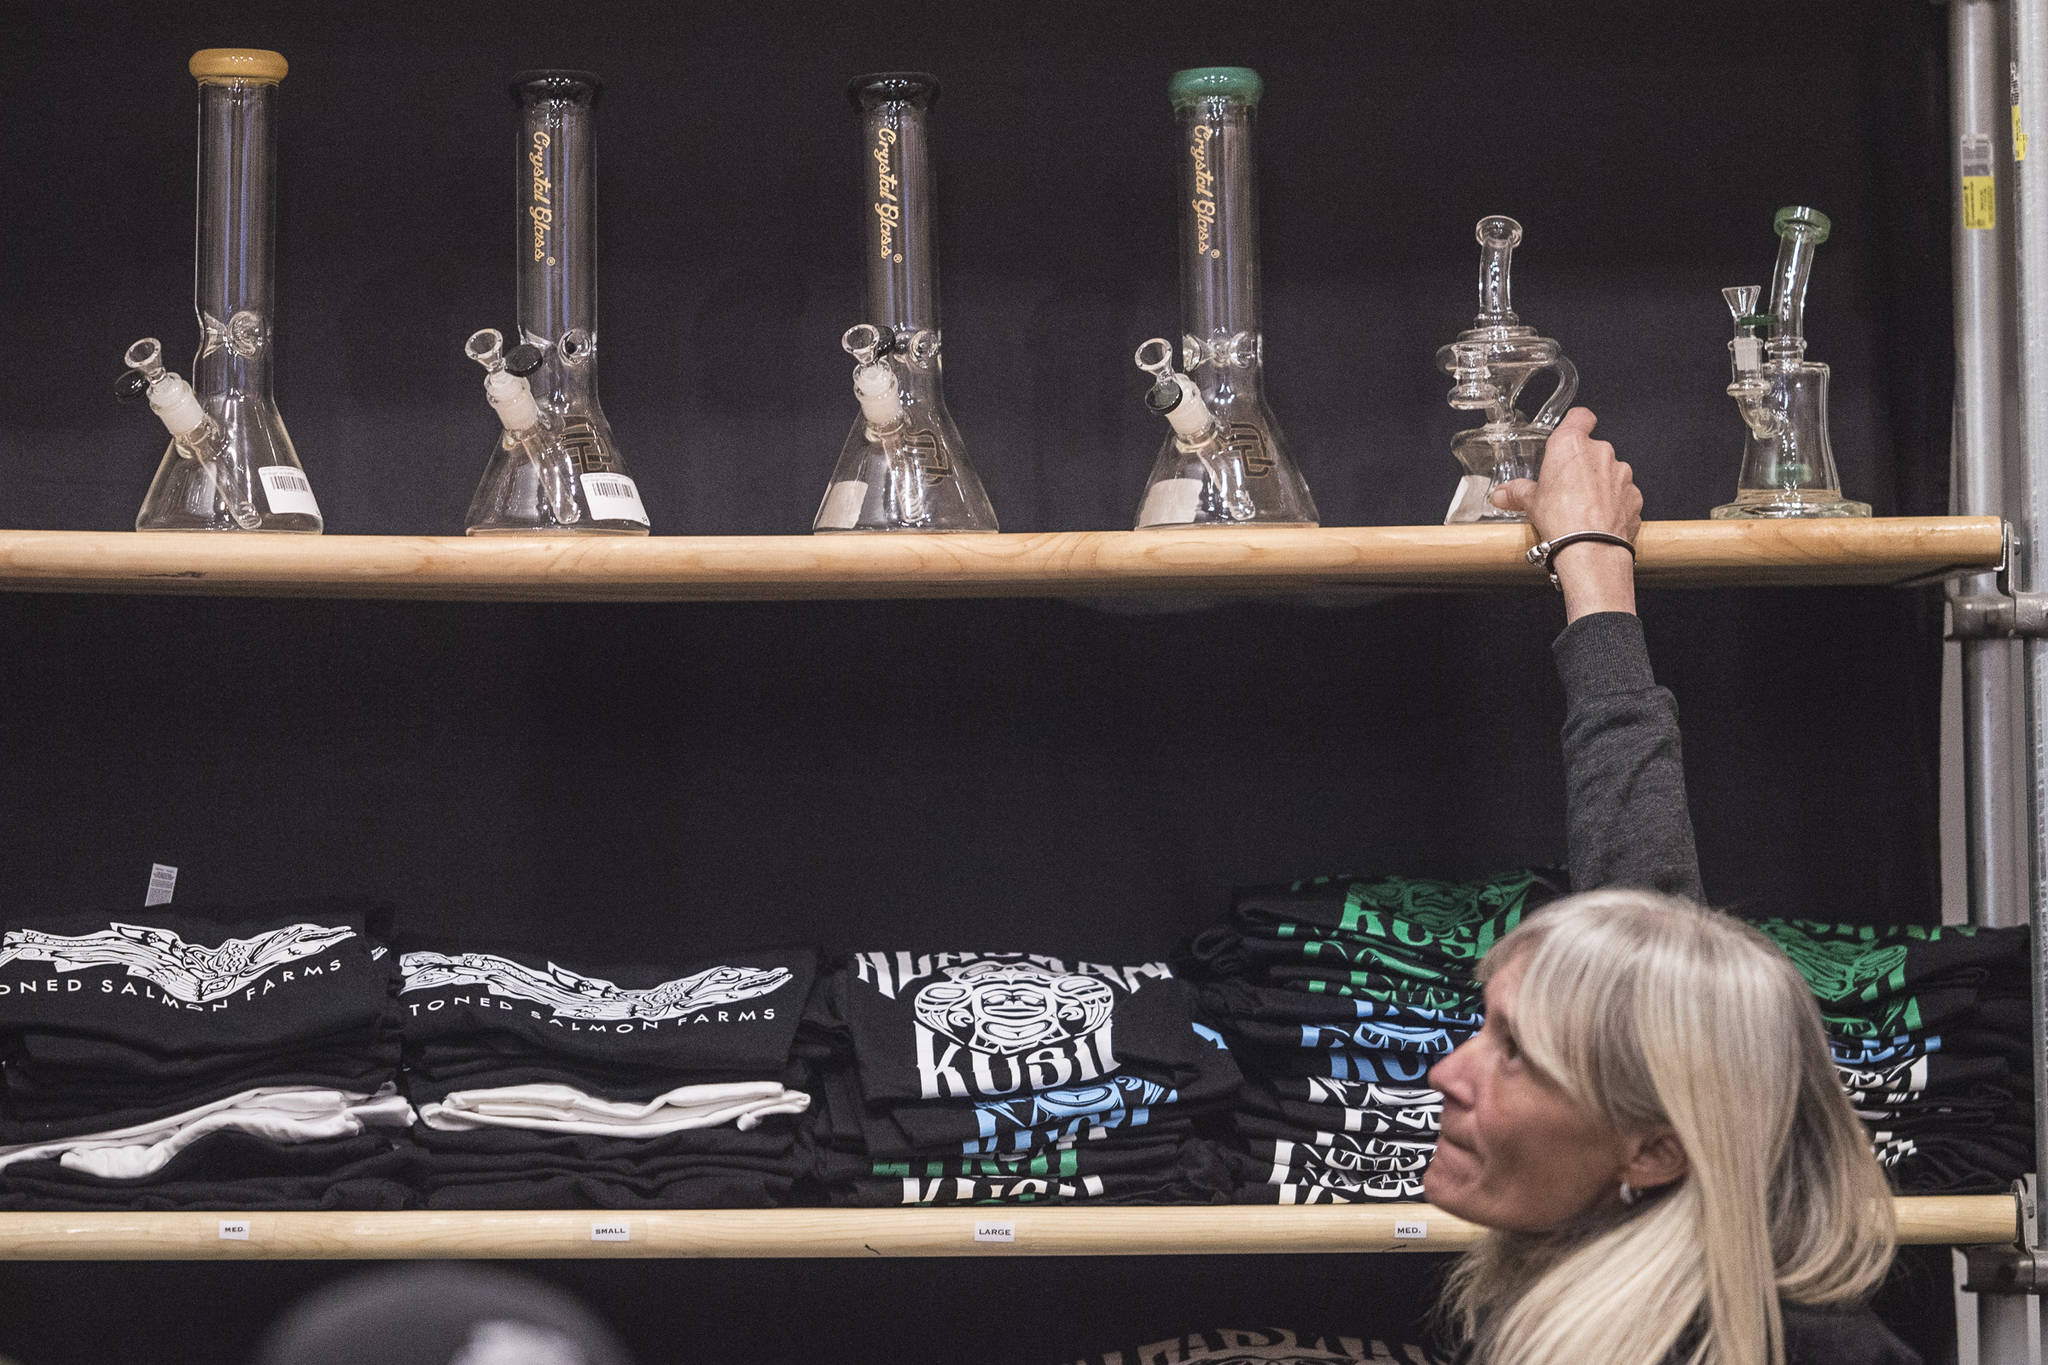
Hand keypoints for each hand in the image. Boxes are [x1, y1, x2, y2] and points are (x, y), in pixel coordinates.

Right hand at [1490, 407, 1641, 620]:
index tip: (1570, 432)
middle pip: (1592, 449)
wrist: (1592, 549)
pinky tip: (1599, 520)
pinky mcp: (1635, 495)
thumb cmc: (1562, 519)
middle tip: (1565, 488)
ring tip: (1583, 508)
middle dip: (1581, 465)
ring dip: (1598, 485)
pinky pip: (1622, 494)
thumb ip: (1517, 493)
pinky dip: (1613, 504)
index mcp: (1571, 445)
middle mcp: (1600, 452)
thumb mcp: (1530, 504)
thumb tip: (1501, 494)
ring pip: (1609, 472)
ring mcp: (1621, 473)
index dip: (1576, 423)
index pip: (1580, 417)